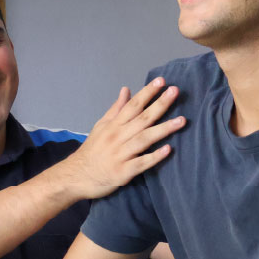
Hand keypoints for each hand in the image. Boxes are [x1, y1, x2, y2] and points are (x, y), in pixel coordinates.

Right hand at [62, 78, 183, 199]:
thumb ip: (116, 109)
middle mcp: (118, 137)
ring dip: (163, 129)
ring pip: (144, 139)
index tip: (161, 81)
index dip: (147, 93)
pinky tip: (168, 150)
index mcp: (114, 125)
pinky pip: (141, 163)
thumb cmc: (93, 151)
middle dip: (159, 104)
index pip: (133, 105)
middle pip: (142, 118)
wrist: (77, 176)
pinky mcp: (124, 172)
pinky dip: (154, 157)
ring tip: (181, 121)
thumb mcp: (101, 126)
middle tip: (175, 91)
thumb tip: (127, 90)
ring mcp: (121, 154)